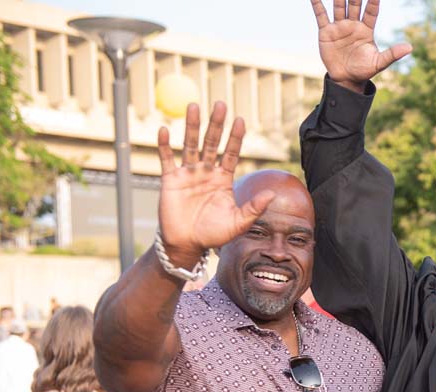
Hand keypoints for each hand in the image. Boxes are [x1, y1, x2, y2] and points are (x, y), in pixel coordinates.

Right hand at [156, 103, 274, 267]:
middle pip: (212, 143)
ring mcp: (188, 173)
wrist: (188, 244)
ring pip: (190, 144)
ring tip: (193, 106)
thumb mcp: (238, 223)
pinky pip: (167, 158)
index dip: (235, 137)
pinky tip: (165, 130)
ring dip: (191, 126)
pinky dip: (164, 145)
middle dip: (216, 124)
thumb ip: (254, 208)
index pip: (230, 152)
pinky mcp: (170, 179)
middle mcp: (206, 172)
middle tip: (220, 103)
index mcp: (223, 179)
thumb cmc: (214, 234)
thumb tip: (271, 194)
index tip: (240, 119)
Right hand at [311, 0, 412, 91]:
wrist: (346, 79)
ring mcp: (339, 26)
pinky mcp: (326, 31)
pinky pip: (321, 15)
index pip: (371, 11)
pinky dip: (317, 4)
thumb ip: (392, 54)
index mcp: (366, 30)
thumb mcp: (379, 63)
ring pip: (339, 6)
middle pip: (354, 4)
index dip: (373, 1)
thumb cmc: (364, 70)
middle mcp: (353, 24)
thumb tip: (410, 48)